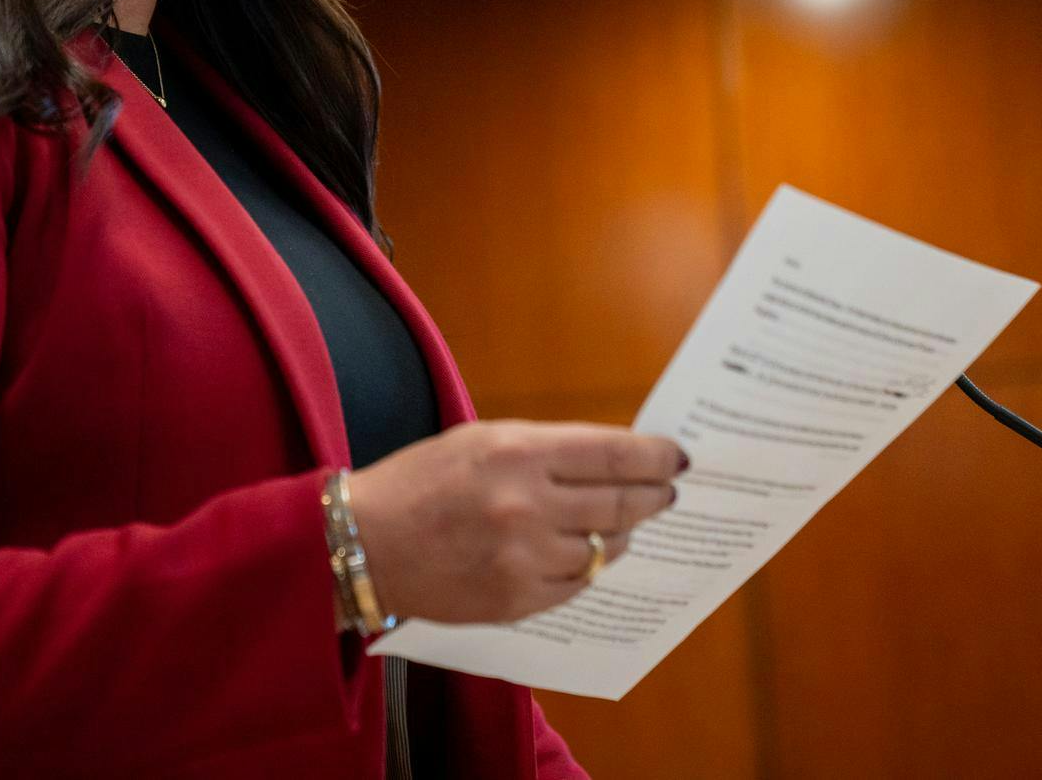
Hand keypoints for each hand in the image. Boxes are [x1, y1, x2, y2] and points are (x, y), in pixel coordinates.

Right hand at [345, 419, 688, 625]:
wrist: (364, 543)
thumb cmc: (420, 482)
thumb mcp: (480, 441)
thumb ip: (545, 449)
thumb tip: (609, 458)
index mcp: (518, 451)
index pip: (614, 453)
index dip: (655, 456)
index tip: (678, 457)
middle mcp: (527, 504)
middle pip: (621, 503)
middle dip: (653, 496)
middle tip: (666, 493)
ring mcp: (524, 557)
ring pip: (603, 549)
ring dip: (620, 535)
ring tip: (622, 525)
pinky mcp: (516, 600)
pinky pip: (575, 584)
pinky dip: (584, 567)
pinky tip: (581, 555)